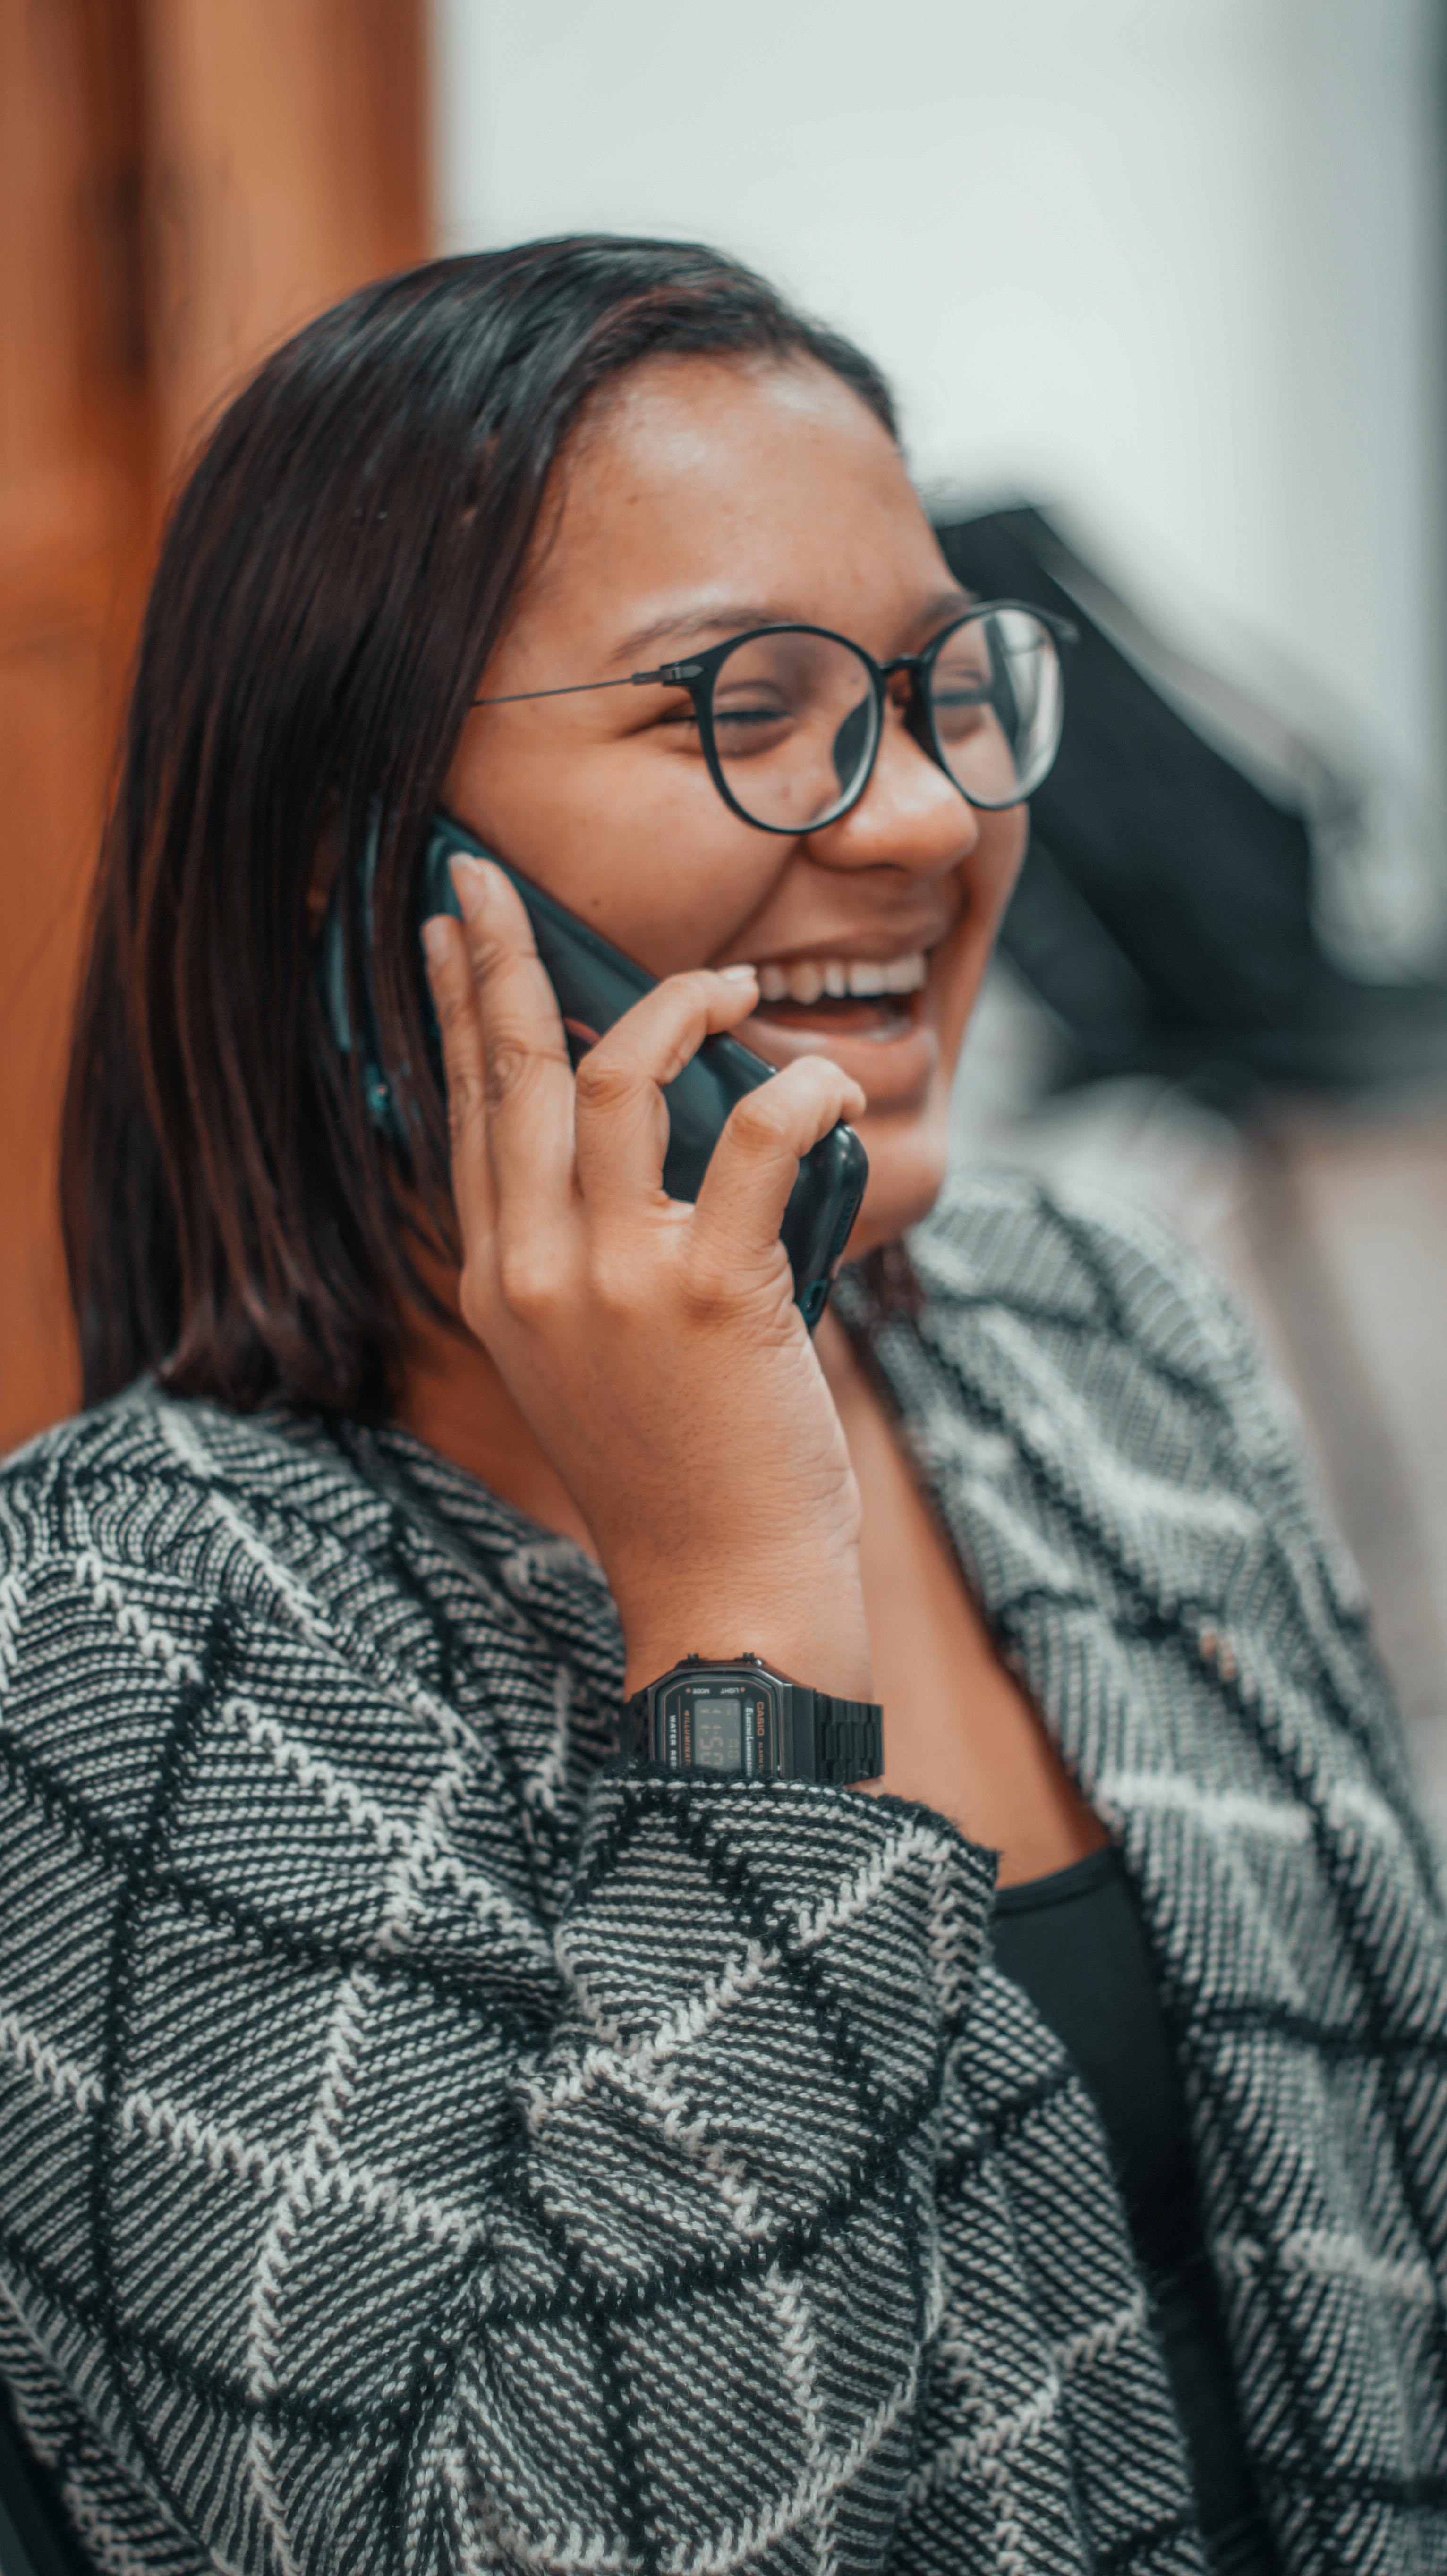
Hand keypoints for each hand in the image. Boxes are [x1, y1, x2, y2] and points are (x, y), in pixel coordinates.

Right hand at [423, 857, 872, 1700]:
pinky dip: (799, 1089)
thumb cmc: (680, 1474)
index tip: (454, 928)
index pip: (468, 1112)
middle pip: (510, 1070)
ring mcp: (616, 1281)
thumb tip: (636, 1145)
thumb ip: (584, 1257)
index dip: (461, 1006)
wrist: (723, 1590)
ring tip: (731, 983)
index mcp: (499, 1284)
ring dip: (679, 1006)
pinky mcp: (712, 1294)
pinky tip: (828, 1079)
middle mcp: (536, 1272)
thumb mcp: (589, 1361)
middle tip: (494, 877)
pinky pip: (753, 1137)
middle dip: (498, 954)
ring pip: (616, 1076)